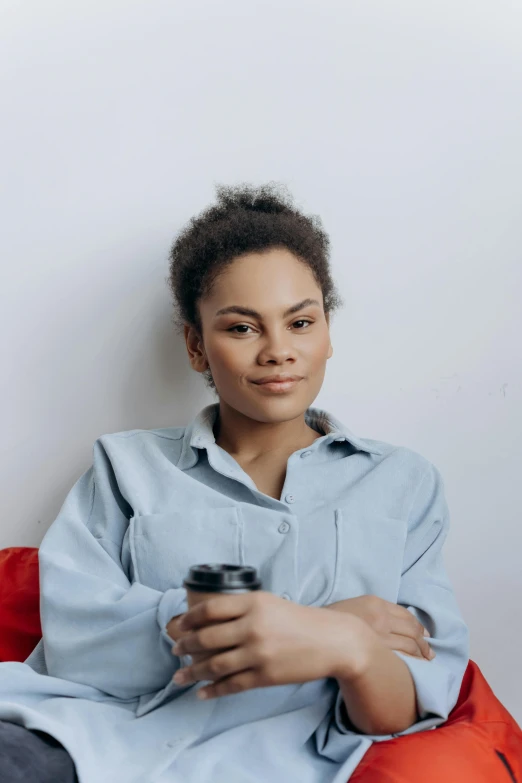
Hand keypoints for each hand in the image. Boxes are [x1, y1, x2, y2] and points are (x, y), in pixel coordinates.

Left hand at [170, 591, 374, 699]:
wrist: (331, 640)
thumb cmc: (298, 620)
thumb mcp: (269, 603)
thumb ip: (241, 609)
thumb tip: (207, 620)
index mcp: (253, 603)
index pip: (210, 609)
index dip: (189, 618)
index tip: (178, 624)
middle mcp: (253, 626)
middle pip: (207, 638)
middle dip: (185, 646)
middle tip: (175, 650)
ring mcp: (259, 653)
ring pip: (214, 665)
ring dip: (192, 672)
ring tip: (179, 676)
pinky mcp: (265, 676)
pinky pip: (231, 685)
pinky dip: (212, 690)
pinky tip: (201, 692)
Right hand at [324, 595, 434, 660]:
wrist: (319, 634)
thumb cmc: (328, 621)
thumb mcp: (350, 607)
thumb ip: (368, 613)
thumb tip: (382, 625)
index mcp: (374, 603)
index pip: (404, 614)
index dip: (418, 625)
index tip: (425, 635)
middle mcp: (382, 617)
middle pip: (411, 629)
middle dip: (423, 642)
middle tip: (429, 653)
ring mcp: (381, 635)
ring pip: (410, 645)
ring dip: (421, 654)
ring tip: (426, 662)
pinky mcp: (379, 652)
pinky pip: (402, 657)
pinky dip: (412, 662)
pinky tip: (416, 668)